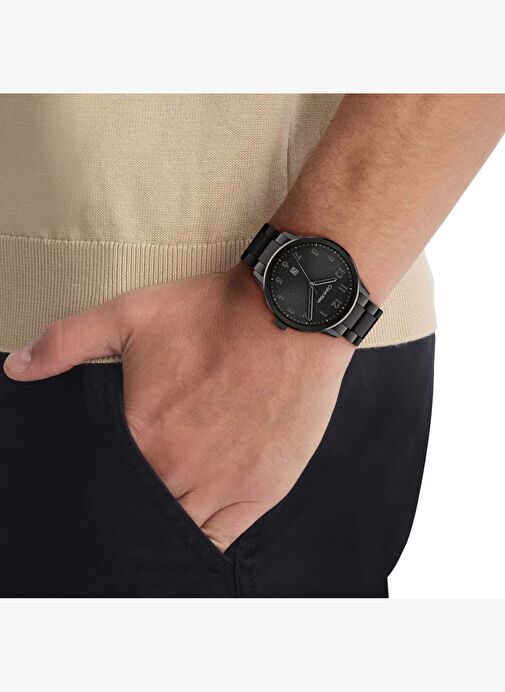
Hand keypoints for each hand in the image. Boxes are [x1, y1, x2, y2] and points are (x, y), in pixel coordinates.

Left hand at [3, 265, 353, 550]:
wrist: (289, 314)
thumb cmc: (213, 313)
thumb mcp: (130, 314)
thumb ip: (66, 343)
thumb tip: (17, 368)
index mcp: (142, 438)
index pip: (106, 486)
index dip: (102, 487)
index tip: (104, 482)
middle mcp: (180, 472)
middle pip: (141, 513)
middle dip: (131, 509)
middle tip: (137, 491)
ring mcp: (223, 486)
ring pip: (178, 531)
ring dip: (164, 525)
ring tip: (162, 506)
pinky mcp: (261, 490)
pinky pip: (221, 539)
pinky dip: (201, 539)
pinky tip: (191, 524)